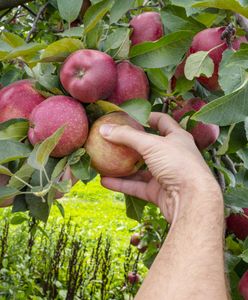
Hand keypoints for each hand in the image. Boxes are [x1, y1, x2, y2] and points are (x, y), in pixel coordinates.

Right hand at [100, 112, 219, 223]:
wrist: (192, 200)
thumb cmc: (178, 164)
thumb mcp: (151, 144)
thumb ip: (127, 136)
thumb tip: (104, 129)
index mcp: (177, 138)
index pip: (162, 121)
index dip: (147, 116)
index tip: (130, 115)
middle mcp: (172, 155)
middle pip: (148, 146)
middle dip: (130, 144)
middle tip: (112, 139)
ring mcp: (165, 175)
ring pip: (140, 169)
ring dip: (123, 166)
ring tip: (105, 162)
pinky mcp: (158, 192)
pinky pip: (136, 186)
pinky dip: (122, 184)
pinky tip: (105, 181)